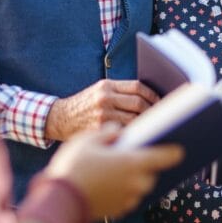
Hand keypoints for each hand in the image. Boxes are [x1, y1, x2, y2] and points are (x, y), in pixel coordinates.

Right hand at [44, 80, 159, 140]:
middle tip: (160, 118)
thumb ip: (120, 92)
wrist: (61, 118)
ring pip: (133, 119)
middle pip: (138, 103)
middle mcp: (105, 98)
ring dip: (146, 124)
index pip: (137, 87)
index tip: (160, 103)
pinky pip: (124, 131)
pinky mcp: (99, 130)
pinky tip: (139, 136)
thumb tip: (149, 99)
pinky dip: (134, 134)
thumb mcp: (99, 90)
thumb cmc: (84, 105)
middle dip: (152, 111)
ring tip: (153, 128)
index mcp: (107, 86)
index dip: (152, 95)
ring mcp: (102, 114)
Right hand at [46, 124, 182, 218]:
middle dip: (147, 165)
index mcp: (132, 162)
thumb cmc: (73, 165)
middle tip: (138, 156)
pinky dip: (124, 190)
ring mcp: (127, 199)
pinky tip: (112, 183)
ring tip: (123, 169)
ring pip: (140, 187)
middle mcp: (135, 183)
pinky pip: (128, 198)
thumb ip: (108, 133)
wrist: (58, 199)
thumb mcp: (88, 140)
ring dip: (135, 178)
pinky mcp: (118, 211)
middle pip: (150, 173)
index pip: (162, 156)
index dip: (173, 152)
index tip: (181, 149)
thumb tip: (118, 131)